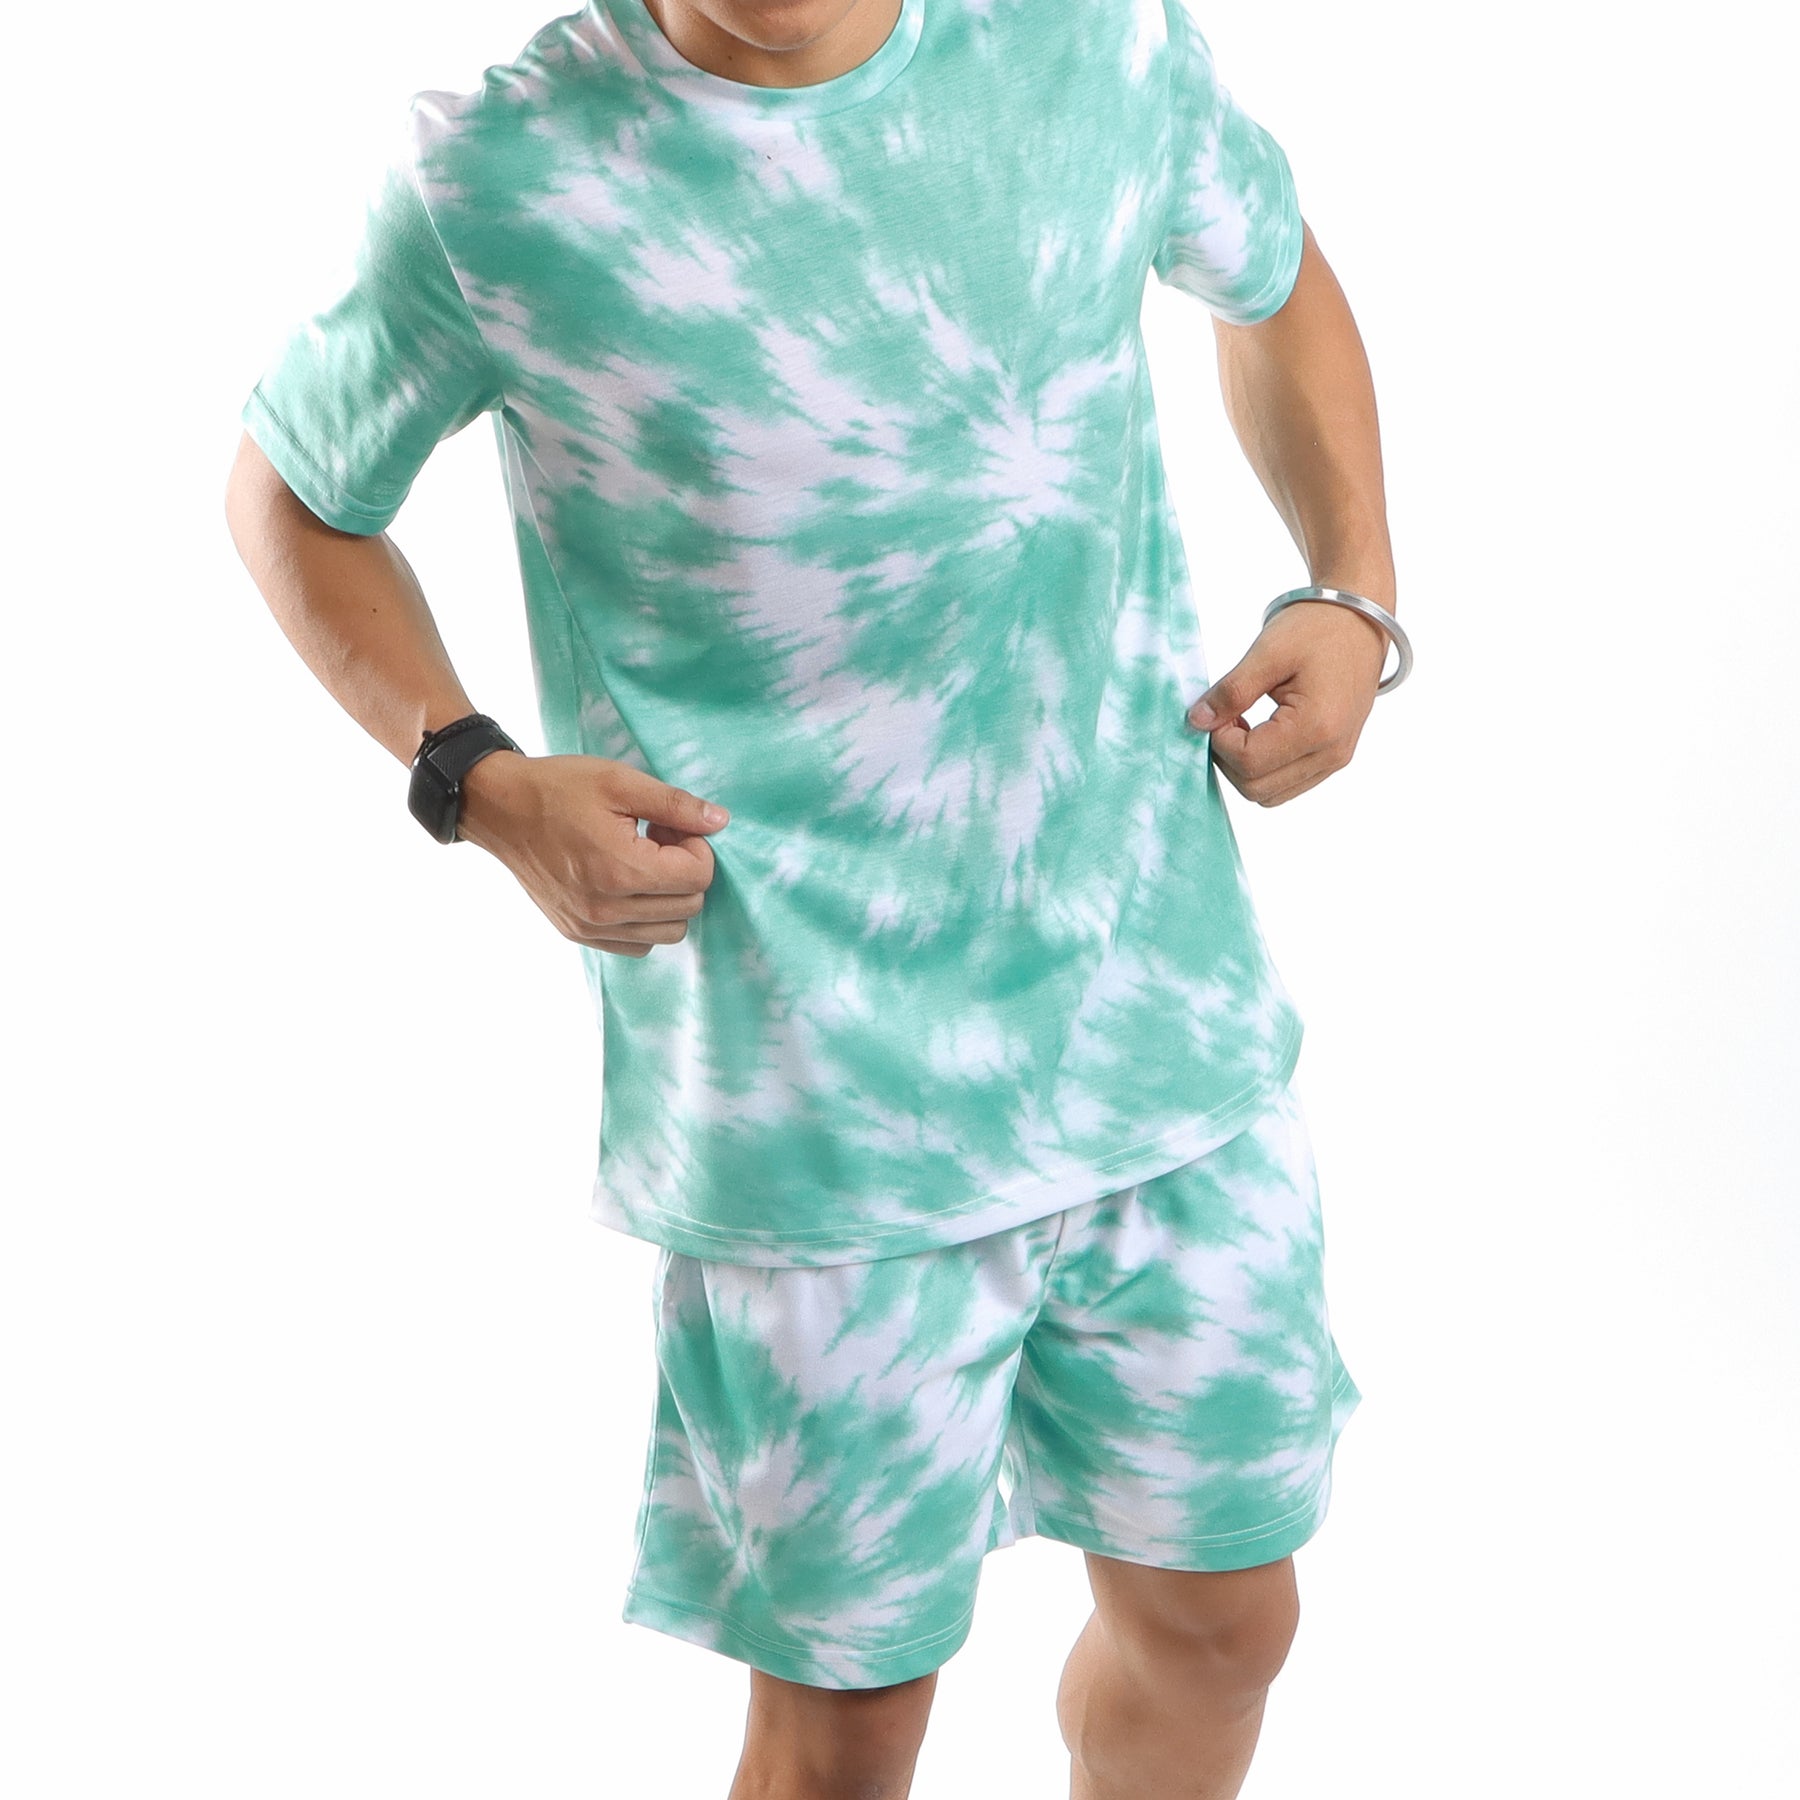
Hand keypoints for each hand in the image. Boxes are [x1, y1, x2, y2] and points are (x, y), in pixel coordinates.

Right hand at [456, 750, 728, 955]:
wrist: (500, 809)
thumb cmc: (559, 789)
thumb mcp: (620, 782)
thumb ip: (676, 805)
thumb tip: (720, 822)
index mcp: (620, 871)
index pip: (699, 877)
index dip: (695, 845)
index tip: (668, 826)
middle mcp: (606, 909)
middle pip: (689, 907)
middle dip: (684, 870)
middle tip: (656, 839)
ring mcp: (590, 927)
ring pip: (669, 932)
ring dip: (668, 898)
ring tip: (640, 863)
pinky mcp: (578, 934)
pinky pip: (637, 945)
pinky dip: (644, 920)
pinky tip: (626, 885)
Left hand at [1185, 599, 1391, 805]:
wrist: (1360, 619)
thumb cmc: (1319, 627)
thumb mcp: (1268, 652)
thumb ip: (1232, 691)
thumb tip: (1198, 721)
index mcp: (1317, 727)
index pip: (1248, 762)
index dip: (1220, 740)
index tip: (1217, 709)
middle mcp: (1331, 752)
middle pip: (1255, 788)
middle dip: (1228, 758)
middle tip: (1226, 717)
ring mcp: (1335, 759)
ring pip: (1269, 794)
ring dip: (1244, 767)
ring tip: (1242, 724)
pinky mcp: (1333, 757)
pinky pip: (1287, 784)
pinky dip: (1264, 768)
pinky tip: (1259, 732)